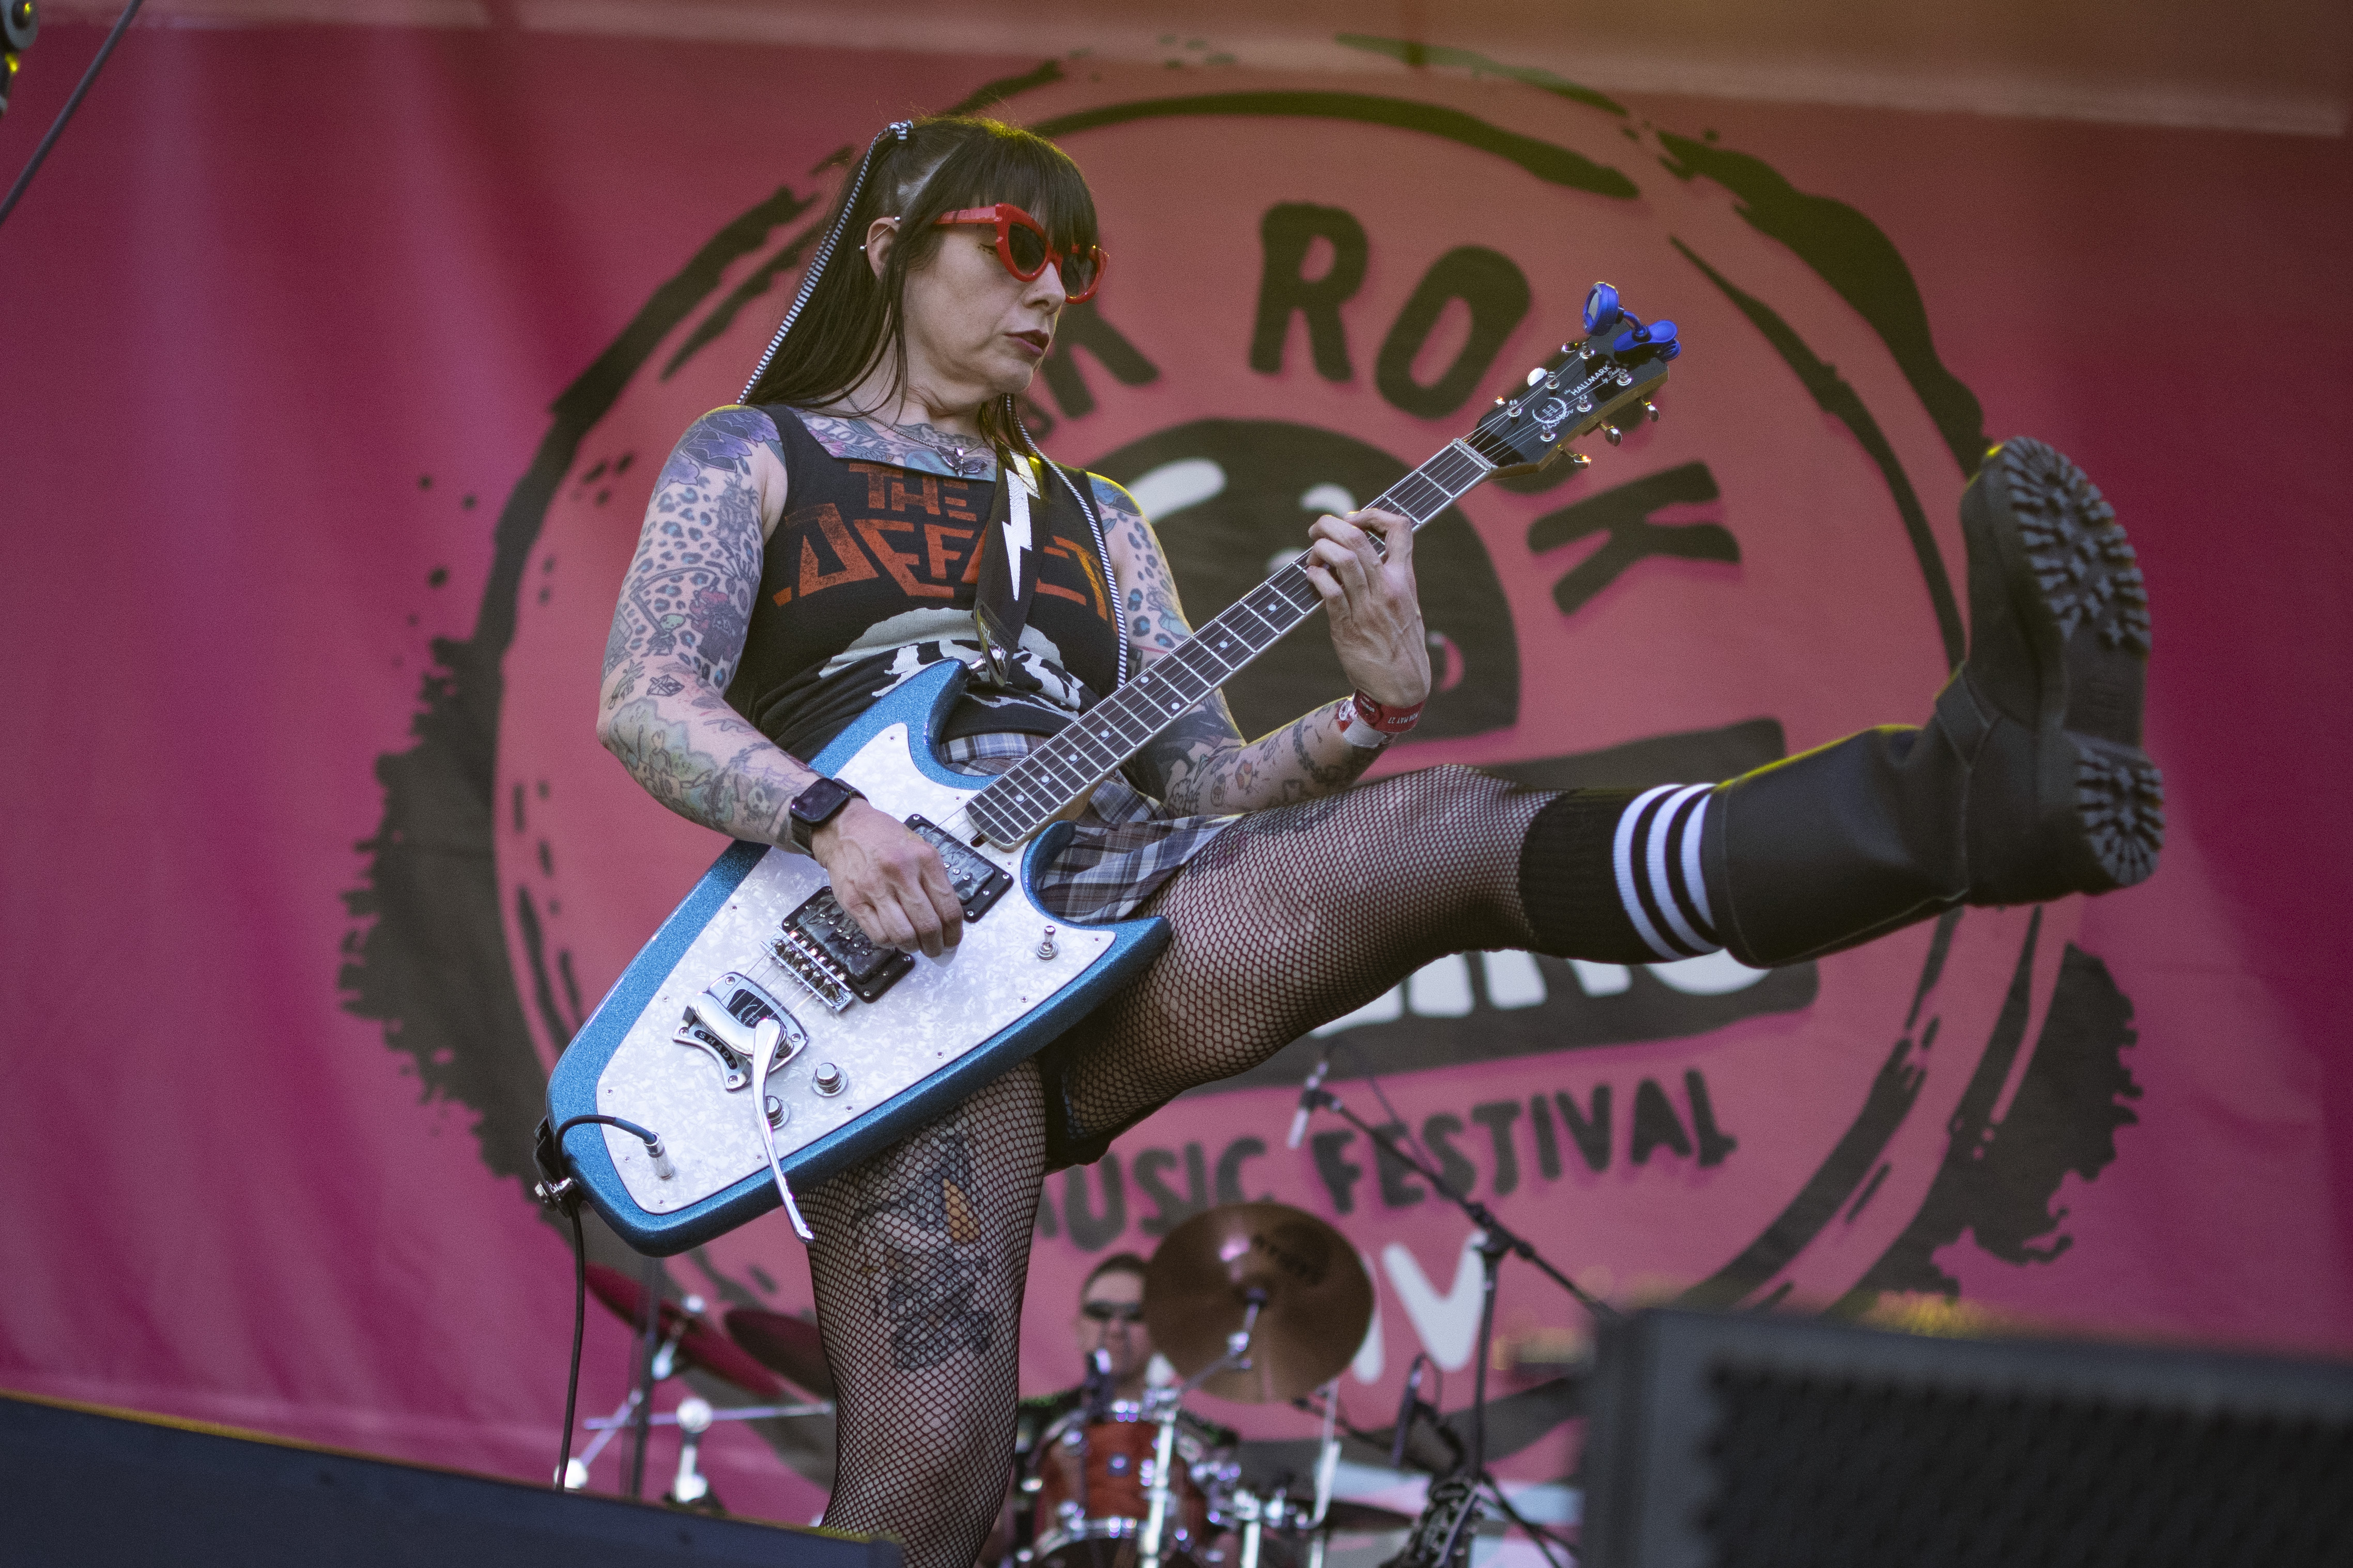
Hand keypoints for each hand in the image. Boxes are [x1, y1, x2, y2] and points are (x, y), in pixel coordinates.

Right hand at [808, 800, 964, 957]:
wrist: (845, 829)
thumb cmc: (885, 839)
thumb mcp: (920, 848)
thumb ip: (935, 879)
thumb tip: (948, 919)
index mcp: (924, 859)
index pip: (948, 908)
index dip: (954, 934)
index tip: (952, 941)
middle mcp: (900, 872)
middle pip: (928, 926)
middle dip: (936, 946)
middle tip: (935, 950)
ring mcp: (874, 888)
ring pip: (903, 936)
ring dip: (913, 947)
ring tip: (914, 944)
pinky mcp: (853, 901)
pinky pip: (878, 936)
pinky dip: (890, 943)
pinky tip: (893, 936)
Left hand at [1302, 508, 1430, 706]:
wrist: (1402, 685)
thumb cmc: (1399, 643)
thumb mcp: (1404, 604)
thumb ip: (1388, 578)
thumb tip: (1359, 554)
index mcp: (1404, 579)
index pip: (1400, 528)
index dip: (1374, 513)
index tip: (1354, 519)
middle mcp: (1387, 588)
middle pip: (1359, 538)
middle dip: (1331, 525)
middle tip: (1317, 530)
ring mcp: (1367, 607)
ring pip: (1344, 559)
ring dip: (1320, 549)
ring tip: (1313, 555)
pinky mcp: (1347, 627)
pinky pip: (1329, 592)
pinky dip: (1315, 577)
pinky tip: (1311, 577)